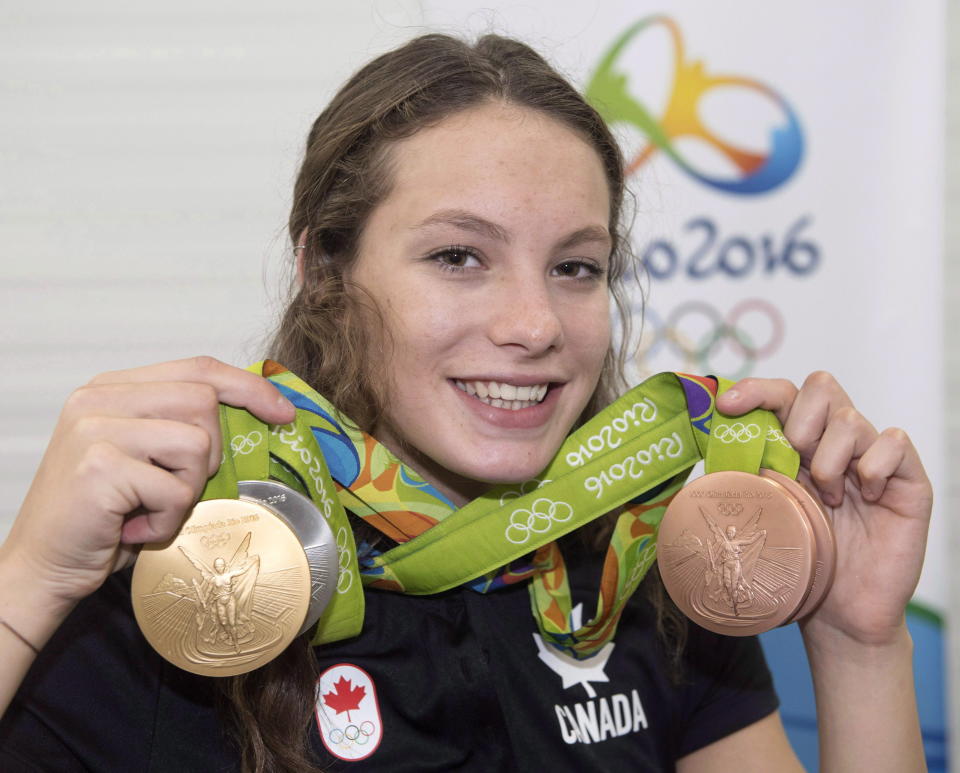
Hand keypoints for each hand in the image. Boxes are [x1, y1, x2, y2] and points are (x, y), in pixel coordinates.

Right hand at [2, 356, 295, 612]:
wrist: (42, 565)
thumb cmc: (105, 516)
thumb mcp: (145, 457)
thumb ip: (180, 426)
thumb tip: (259, 414)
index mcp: (113, 388)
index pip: (198, 368)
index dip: (248, 387)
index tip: (282, 412)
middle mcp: (99, 398)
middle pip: (204, 402)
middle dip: (210, 454)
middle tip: (176, 487)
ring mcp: (95, 429)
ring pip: (198, 444)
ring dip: (188, 489)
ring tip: (151, 507)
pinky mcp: (100, 468)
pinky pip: (177, 489)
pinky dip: (167, 519)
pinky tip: (135, 528)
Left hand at [716, 372, 931, 647]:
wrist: (839, 612)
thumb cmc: (801, 560)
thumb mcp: (764, 511)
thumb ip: (744, 475)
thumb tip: (703, 449)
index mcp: (800, 445)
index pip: (782, 394)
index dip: (756, 390)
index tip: (728, 407)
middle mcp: (837, 442)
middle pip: (821, 386)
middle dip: (799, 421)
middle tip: (794, 465)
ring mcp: (874, 457)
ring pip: (850, 419)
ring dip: (829, 460)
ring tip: (828, 500)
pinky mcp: (909, 478)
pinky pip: (894, 441)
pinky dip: (874, 465)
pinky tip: (868, 497)